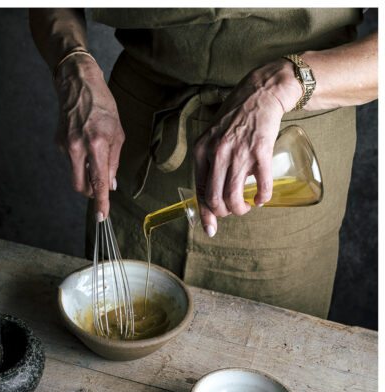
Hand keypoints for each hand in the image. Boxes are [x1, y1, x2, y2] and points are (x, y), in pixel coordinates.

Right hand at [54, 54, 123, 220]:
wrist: (78, 85)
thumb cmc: (103, 106)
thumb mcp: (117, 133)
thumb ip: (114, 162)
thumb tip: (111, 185)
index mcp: (97, 144)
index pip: (99, 182)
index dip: (101, 202)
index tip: (102, 217)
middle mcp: (78, 148)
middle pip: (81, 186)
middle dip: (90, 193)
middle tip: (100, 188)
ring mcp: (66, 146)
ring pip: (76, 173)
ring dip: (86, 171)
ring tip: (94, 150)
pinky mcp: (58, 144)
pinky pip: (71, 160)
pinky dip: (80, 157)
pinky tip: (83, 139)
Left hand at [192, 59, 303, 235]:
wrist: (260, 93)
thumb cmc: (235, 118)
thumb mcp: (212, 137)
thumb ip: (209, 162)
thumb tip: (211, 192)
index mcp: (201, 151)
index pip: (199, 190)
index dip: (205, 214)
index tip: (210, 228)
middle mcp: (217, 153)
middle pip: (215, 198)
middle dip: (224, 212)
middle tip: (233, 210)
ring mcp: (239, 152)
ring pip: (234, 195)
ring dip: (241, 208)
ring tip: (247, 206)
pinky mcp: (261, 151)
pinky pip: (261, 184)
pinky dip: (263, 197)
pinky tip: (262, 198)